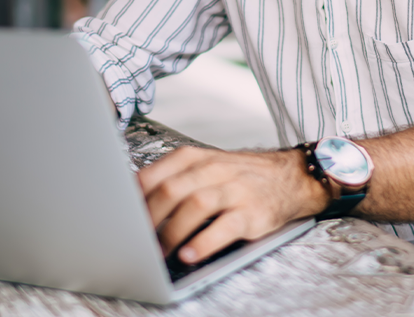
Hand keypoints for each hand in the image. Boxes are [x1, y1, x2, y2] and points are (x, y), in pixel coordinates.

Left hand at [138, 146, 327, 263]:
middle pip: (170, 190)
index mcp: (194, 158)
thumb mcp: (204, 167)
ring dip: (172, 232)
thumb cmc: (240, 176)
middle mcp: (213, 170)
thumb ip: (171, 179)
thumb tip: (131, 202)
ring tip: (161, 252)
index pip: (153, 175)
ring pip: (195, 205)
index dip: (133, 200)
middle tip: (138, 241)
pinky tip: (190, 254)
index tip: (122, 219)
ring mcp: (234, 189)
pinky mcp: (252, 212)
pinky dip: (204, 242)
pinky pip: (224, 227)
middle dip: (149, 220)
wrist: (290, 177)